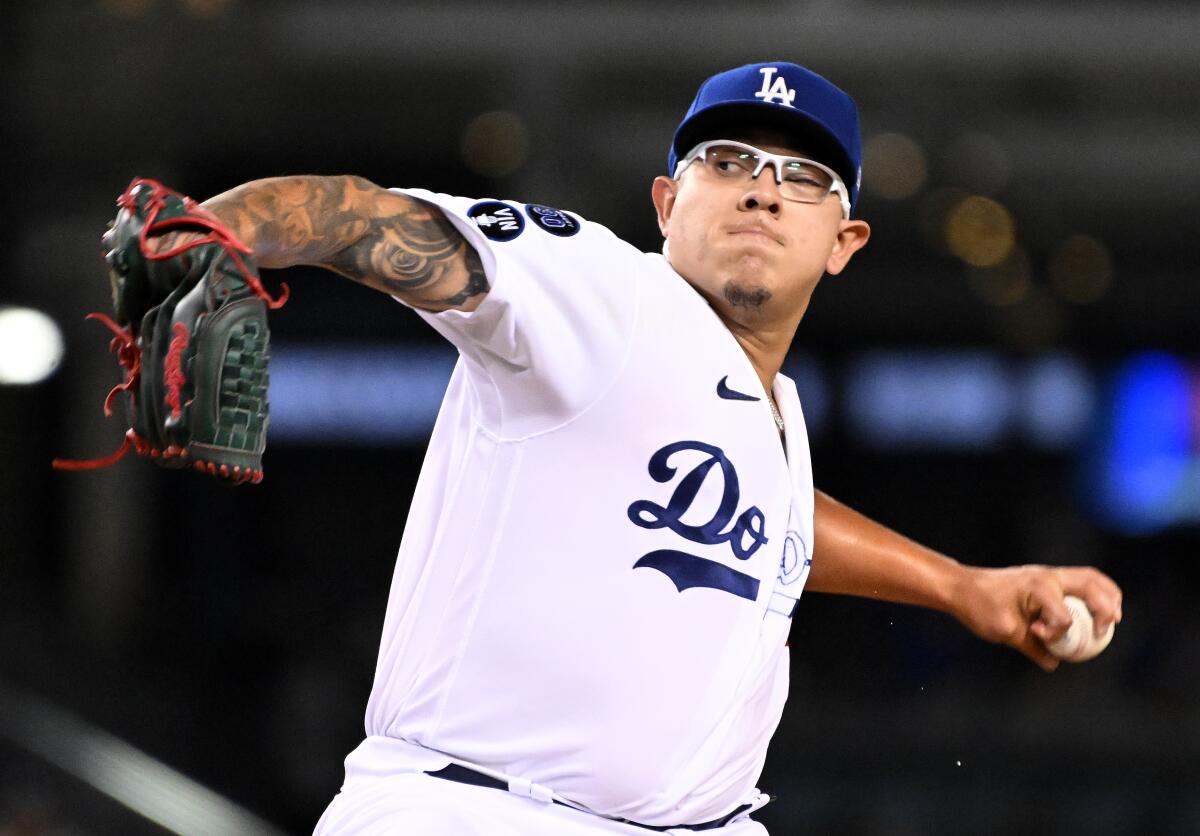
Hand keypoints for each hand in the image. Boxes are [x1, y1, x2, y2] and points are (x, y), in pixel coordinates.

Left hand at [951, 565, 1122, 670]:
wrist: (961, 587)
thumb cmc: (979, 606)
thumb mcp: (1005, 632)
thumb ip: (1032, 647)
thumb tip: (1054, 663)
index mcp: (1038, 587)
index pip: (1063, 615)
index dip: (1057, 633)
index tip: (1037, 635)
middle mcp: (1048, 576)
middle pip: (1092, 584)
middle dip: (1106, 607)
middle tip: (1109, 629)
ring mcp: (1048, 575)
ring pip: (1091, 578)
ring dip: (1107, 596)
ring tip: (1113, 619)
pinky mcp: (1046, 580)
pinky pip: (1080, 581)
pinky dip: (1095, 593)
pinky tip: (1097, 612)